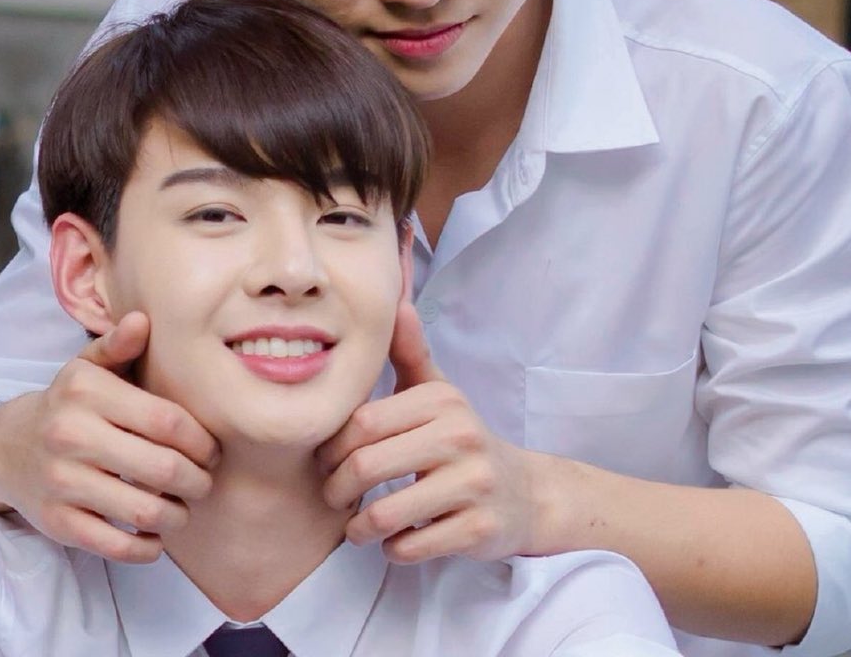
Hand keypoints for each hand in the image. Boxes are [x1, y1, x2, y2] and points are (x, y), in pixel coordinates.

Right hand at [0, 311, 219, 562]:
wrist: (2, 447)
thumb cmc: (65, 403)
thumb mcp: (86, 367)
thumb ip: (119, 346)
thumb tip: (144, 320)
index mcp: (88, 393)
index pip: (166, 420)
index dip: (200, 439)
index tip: (213, 449)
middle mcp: (72, 436)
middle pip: (161, 468)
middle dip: (197, 480)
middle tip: (206, 482)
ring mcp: (63, 482)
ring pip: (142, 510)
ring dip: (177, 515)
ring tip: (185, 507)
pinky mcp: (56, 522)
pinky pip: (114, 545)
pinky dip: (146, 547)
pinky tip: (156, 536)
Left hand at [318, 301, 536, 562]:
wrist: (525, 492)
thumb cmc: (462, 439)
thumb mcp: (439, 394)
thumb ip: (410, 353)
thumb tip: (396, 302)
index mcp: (441, 400)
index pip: (362, 423)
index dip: (332, 447)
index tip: (325, 461)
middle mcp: (460, 436)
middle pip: (367, 466)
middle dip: (337, 488)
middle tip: (333, 496)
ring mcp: (473, 483)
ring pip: (386, 513)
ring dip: (360, 527)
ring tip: (357, 525)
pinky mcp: (479, 528)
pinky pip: (413, 545)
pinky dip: (394, 548)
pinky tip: (396, 539)